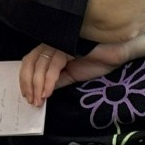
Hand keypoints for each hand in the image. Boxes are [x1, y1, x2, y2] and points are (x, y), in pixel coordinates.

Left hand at [19, 40, 139, 105]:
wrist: (119, 53)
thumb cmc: (99, 61)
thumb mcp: (73, 75)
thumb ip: (57, 80)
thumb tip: (41, 92)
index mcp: (52, 49)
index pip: (30, 62)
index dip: (25, 80)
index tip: (29, 97)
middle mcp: (53, 43)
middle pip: (30, 62)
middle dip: (28, 84)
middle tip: (32, 101)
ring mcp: (60, 43)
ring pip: (40, 65)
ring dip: (37, 85)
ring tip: (40, 100)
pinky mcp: (68, 46)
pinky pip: (53, 65)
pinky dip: (48, 81)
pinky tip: (49, 92)